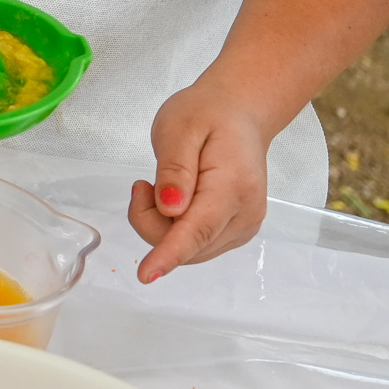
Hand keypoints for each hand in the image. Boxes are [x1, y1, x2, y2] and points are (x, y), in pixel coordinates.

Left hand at [127, 80, 274, 282]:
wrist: (240, 114)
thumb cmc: (207, 115)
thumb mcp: (179, 128)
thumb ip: (174, 170)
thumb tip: (170, 209)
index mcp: (233, 186)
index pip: (198, 230)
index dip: (169, 254)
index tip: (146, 274)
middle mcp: (245, 215)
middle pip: (188, 244)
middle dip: (152, 223)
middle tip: (143, 184)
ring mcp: (243, 226)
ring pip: (189, 249)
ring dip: (162, 226)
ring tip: (161, 185)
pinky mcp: (235, 231)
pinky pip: (196, 244)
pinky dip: (174, 229)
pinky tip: (175, 199)